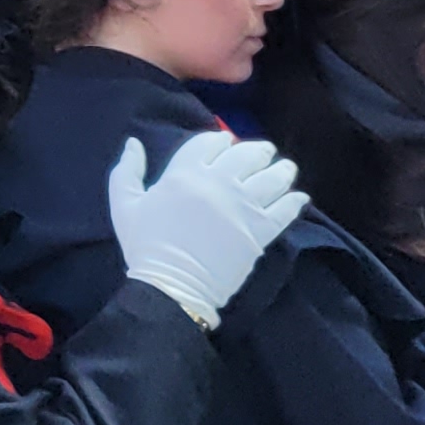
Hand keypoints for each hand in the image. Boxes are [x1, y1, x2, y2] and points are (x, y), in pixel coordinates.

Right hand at [108, 127, 302, 328]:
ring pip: (270, 180)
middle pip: (246, 156)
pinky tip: (300, 197)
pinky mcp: (260, 233)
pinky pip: (284, 212)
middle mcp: (217, 184)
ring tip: (287, 168)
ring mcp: (242, 208)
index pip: (208, 144)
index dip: (220, 139)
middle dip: (258, 150)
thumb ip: (127, 169)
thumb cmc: (145, 243)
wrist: (172, 284)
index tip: (228, 140)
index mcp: (184, 173)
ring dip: (282, 170)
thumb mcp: (124, 202)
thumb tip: (133, 143)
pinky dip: (294, 201)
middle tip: (266, 150)